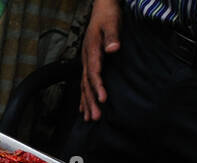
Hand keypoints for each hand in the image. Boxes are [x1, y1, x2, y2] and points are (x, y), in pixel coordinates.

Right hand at [80, 0, 121, 120]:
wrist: (102, 8)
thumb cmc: (108, 15)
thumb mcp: (112, 23)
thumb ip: (112, 36)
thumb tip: (113, 49)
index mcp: (91, 50)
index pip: (94, 72)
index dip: (97, 86)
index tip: (103, 99)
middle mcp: (86, 59)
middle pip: (87, 84)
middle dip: (90, 101)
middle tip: (95, 117)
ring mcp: (86, 62)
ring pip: (84, 86)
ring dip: (87, 103)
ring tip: (89, 118)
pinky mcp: (89, 63)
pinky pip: (84, 83)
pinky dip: (84, 97)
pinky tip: (83, 108)